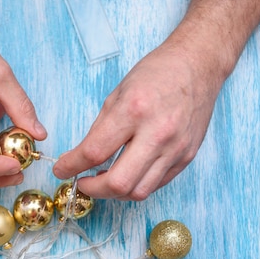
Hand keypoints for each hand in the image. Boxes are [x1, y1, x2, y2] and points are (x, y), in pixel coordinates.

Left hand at [53, 40, 221, 200]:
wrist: (198, 66)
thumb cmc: (157, 74)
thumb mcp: (118, 93)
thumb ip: (100, 128)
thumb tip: (83, 157)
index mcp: (134, 110)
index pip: (95, 152)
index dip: (72, 166)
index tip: (61, 170)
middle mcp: (157, 133)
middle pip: (118, 183)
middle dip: (93, 189)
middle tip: (82, 183)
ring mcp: (175, 149)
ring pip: (139, 192)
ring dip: (115, 193)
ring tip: (104, 180)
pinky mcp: (187, 157)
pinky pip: (156, 184)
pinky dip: (136, 185)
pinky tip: (126, 174)